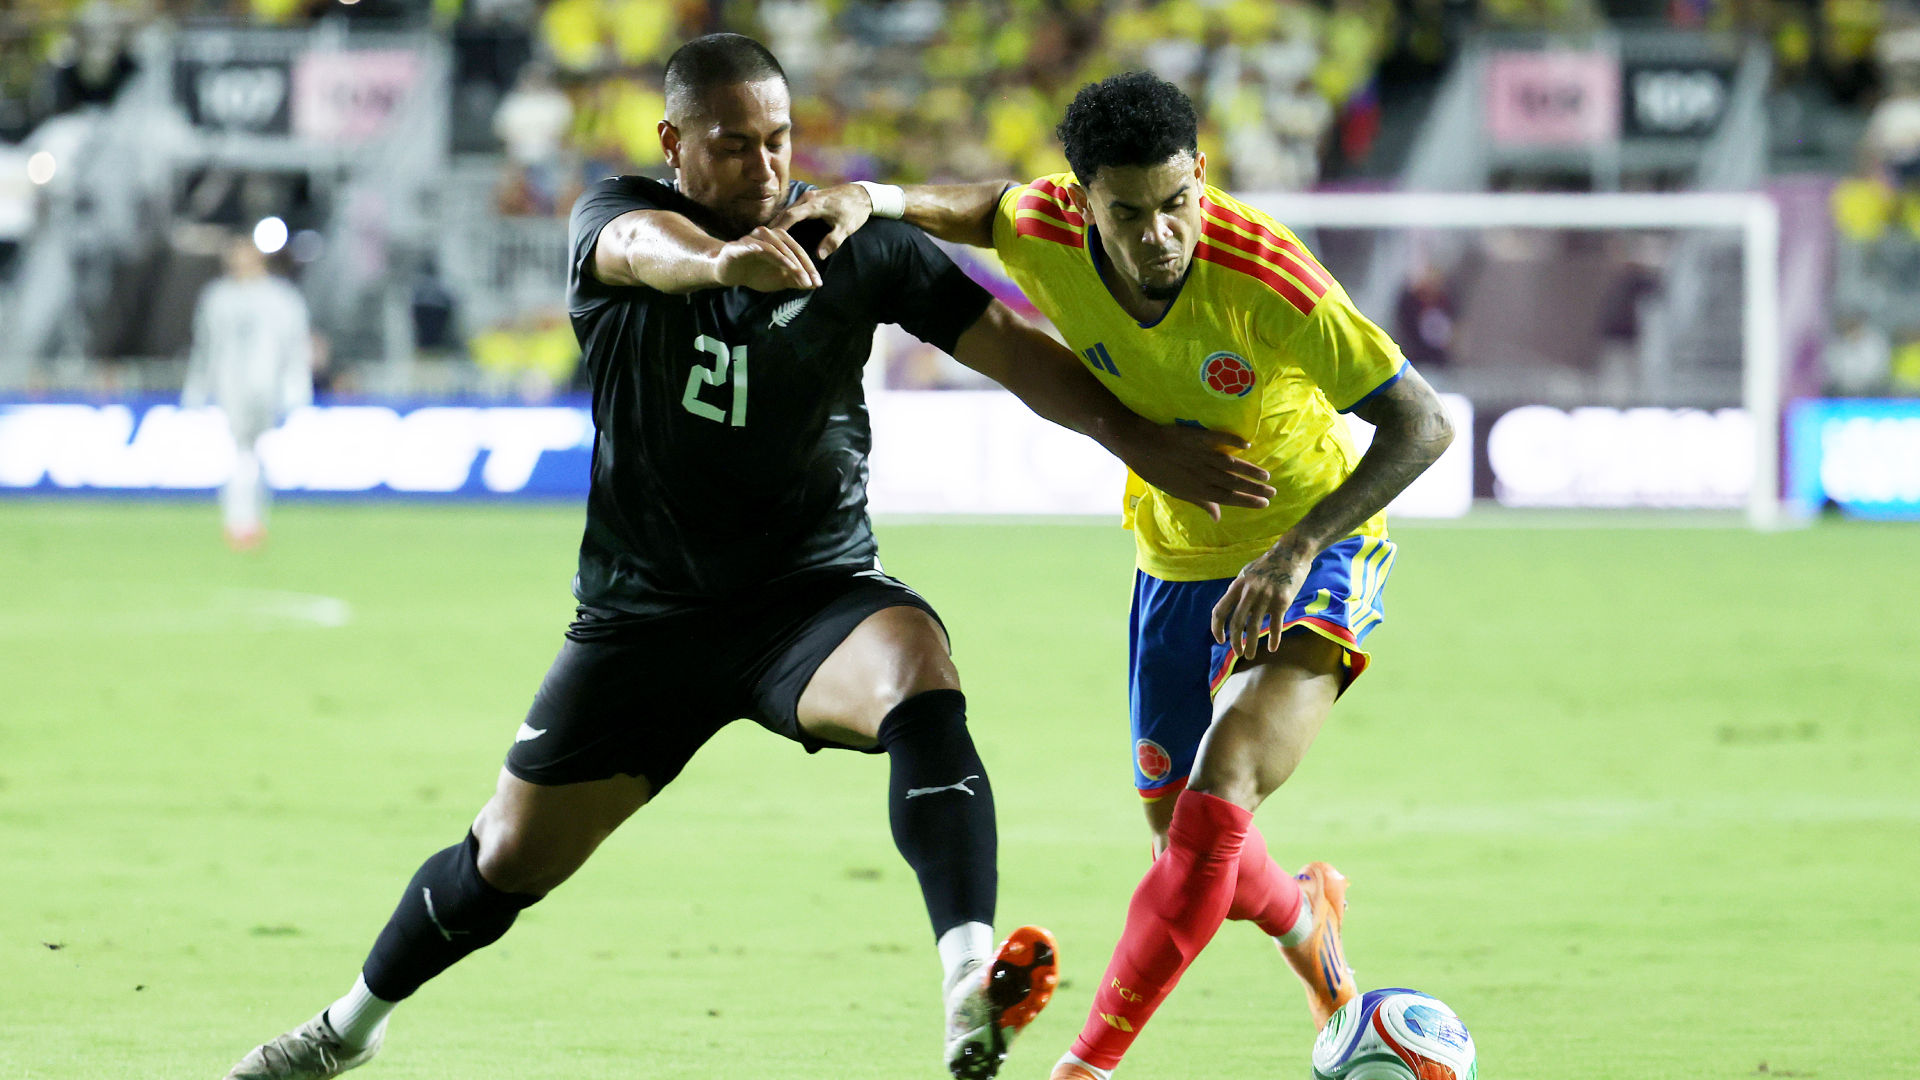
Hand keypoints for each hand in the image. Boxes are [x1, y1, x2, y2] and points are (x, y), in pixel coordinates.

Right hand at [715, 226, 822, 291]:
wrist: (728, 273)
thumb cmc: (755, 273)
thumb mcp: (779, 279)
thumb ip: (795, 280)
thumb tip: (814, 285)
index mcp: (780, 240)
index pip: (799, 252)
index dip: (810, 268)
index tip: (818, 283)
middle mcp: (768, 234)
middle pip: (789, 248)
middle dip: (801, 266)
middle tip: (809, 282)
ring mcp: (753, 238)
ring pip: (774, 248)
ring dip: (786, 261)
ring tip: (795, 273)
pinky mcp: (739, 245)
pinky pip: (752, 246)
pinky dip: (760, 249)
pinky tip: (768, 256)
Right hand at [771, 184, 873, 258]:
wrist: (862, 194)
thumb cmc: (855, 211)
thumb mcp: (846, 228)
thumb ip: (833, 241)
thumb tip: (819, 256)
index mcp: (814, 205)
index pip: (791, 216)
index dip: (779, 228)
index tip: (768, 240)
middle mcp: (807, 199)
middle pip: (785, 213)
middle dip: (773, 227)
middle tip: (759, 241)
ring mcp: (808, 197)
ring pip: (787, 211)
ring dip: (778, 223)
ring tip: (766, 238)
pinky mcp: (810, 199)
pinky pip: (793, 210)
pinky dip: (785, 220)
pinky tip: (780, 230)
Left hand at [1115, 422, 1274, 521]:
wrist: (1137, 444)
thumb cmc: (1154, 470)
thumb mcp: (1175, 492)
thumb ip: (1199, 502)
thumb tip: (1217, 518)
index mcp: (1196, 489)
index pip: (1227, 498)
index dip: (1247, 502)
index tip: (1264, 504)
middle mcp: (1201, 474)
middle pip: (1233, 484)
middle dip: (1255, 489)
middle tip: (1273, 492)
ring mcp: (1200, 455)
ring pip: (1231, 464)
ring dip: (1249, 471)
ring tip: (1266, 476)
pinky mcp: (1197, 437)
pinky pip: (1218, 439)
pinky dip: (1233, 441)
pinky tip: (1246, 444)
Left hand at [1211, 543, 1312, 659]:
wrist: (1291, 553)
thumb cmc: (1268, 565)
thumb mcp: (1247, 574)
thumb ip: (1239, 592)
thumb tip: (1234, 610)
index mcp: (1237, 586)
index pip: (1220, 610)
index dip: (1216, 627)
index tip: (1220, 640)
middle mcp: (1249, 592)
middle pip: (1236, 622)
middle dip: (1234, 641)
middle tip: (1237, 653)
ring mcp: (1265, 596)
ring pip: (1254, 627)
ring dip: (1251, 645)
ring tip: (1250, 655)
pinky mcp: (1282, 601)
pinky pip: (1275, 625)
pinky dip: (1273, 639)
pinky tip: (1271, 648)